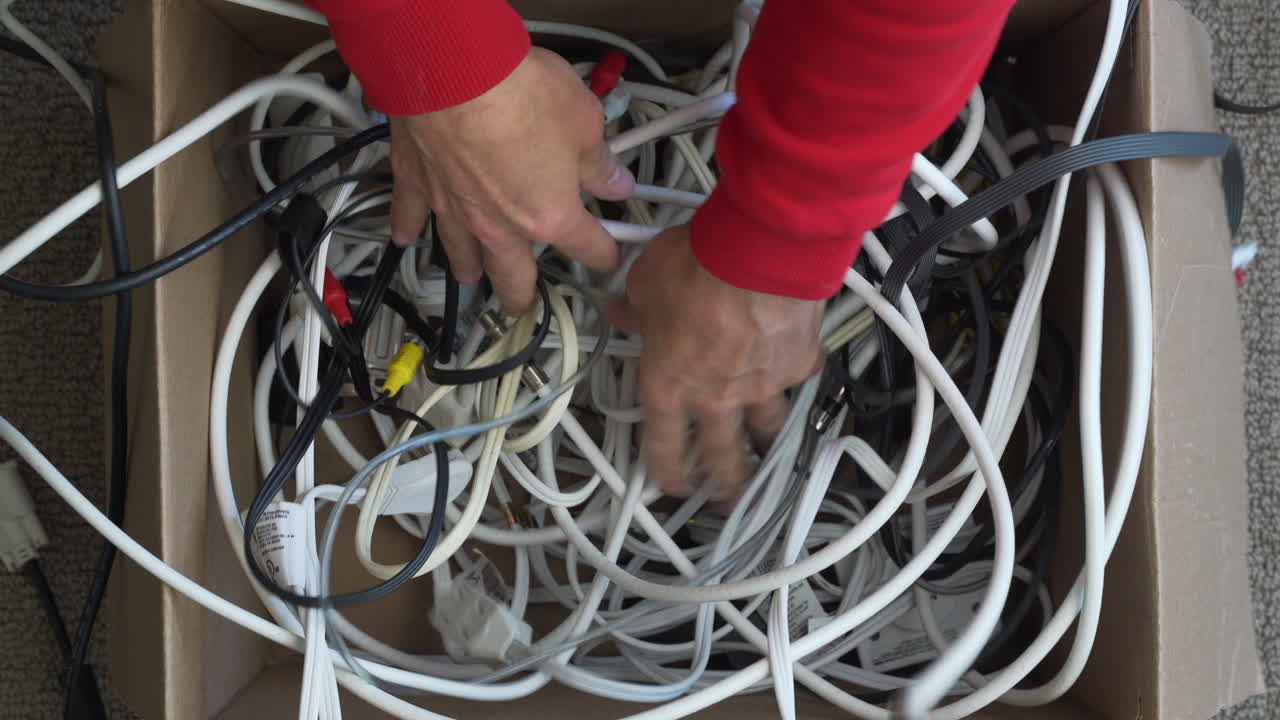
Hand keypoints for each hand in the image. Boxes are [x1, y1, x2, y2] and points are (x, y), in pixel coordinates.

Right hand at [388, 48, 634, 314]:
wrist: (455, 70)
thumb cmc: (520, 92)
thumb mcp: (584, 123)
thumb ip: (599, 161)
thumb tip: (614, 178)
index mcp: (549, 215)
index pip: (587, 246)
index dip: (604, 254)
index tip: (609, 258)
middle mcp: (499, 224)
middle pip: (513, 275)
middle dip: (522, 295)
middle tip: (523, 307)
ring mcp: (454, 207)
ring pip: (461, 254)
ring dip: (468, 269)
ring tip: (471, 278)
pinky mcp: (417, 181)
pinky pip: (409, 215)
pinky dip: (407, 227)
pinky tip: (404, 237)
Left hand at [609, 226, 824, 499]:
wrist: (759, 253)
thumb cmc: (696, 267)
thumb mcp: (644, 284)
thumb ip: (633, 308)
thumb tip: (619, 310)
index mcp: (669, 386)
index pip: (663, 444)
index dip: (667, 471)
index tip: (673, 485)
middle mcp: (717, 397)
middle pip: (724, 457)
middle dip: (727, 486)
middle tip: (730, 500)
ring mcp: (763, 386)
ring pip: (768, 429)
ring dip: (768, 444)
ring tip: (771, 453)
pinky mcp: (799, 365)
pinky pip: (798, 378)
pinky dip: (795, 374)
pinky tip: (797, 367)